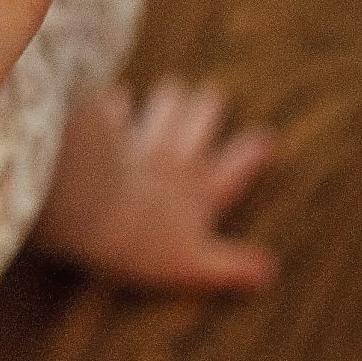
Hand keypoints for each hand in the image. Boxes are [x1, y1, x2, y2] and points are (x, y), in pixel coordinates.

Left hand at [30, 76, 279, 293]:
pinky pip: (114, 110)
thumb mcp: (193, 265)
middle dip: (207, 109)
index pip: (234, 170)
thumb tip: (270, 272)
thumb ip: (231, 266)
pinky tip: (117, 95)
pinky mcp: (103, 132)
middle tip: (212, 94)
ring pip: (164, 109)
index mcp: (200, 192)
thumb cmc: (141, 245)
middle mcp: (175, 161)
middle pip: (199, 125)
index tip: (263, 137)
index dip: (248, 155)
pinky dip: (118, 102)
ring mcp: (140, 142)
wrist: (90, 212)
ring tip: (173, 88)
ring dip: (170, 99)